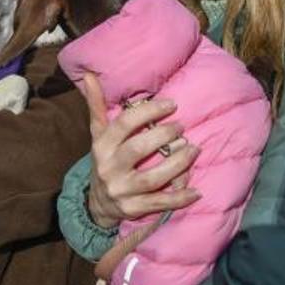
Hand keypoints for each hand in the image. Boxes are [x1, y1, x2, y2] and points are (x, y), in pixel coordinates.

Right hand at [82, 72, 199, 229]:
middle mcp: (109, 168)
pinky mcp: (132, 209)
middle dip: (163, 136)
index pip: (124, 124)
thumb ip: (96, 105)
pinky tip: (196, 192)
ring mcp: (121, 190)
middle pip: (137, 149)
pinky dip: (179, 199)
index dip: (149, 112)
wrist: (97, 203)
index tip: (171, 105)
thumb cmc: (105, 160)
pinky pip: (159, 204)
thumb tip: (89, 74)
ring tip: (194, 150)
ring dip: (177, 164)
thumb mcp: (98, 134)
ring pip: (152, 178)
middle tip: (182, 127)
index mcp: (101, 146)